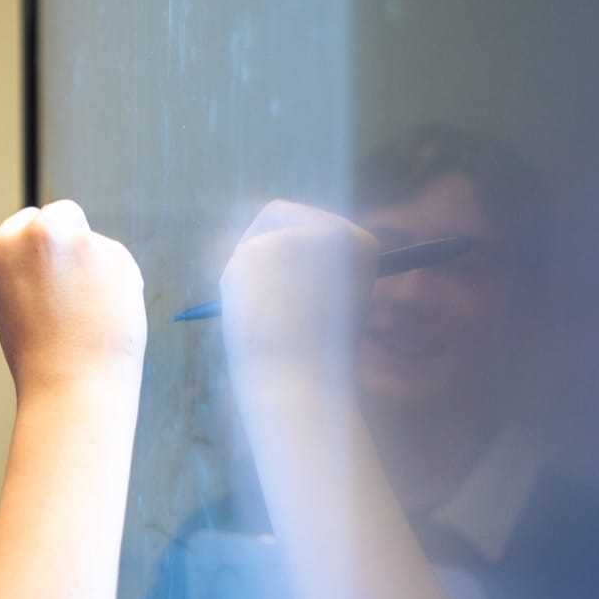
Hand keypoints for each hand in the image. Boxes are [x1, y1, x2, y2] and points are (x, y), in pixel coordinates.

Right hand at [0, 200, 147, 396]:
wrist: (72, 382)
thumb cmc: (39, 355)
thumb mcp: (13, 304)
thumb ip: (28, 273)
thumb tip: (52, 261)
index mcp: (3, 245)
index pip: (27, 219)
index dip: (41, 239)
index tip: (50, 255)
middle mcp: (39, 234)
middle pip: (64, 214)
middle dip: (73, 236)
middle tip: (75, 280)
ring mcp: (80, 241)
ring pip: (96, 246)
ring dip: (97, 270)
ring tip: (86, 317)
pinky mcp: (117, 254)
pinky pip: (119, 265)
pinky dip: (118, 286)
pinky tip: (106, 316)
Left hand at [217, 200, 376, 404]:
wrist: (303, 385)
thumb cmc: (319, 357)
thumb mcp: (333, 303)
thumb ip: (313, 271)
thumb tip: (278, 259)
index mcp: (363, 244)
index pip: (315, 223)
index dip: (293, 250)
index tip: (286, 284)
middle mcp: (336, 228)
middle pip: (280, 214)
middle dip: (263, 245)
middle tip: (260, 291)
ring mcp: (296, 234)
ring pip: (253, 238)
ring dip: (251, 271)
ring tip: (266, 314)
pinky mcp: (260, 247)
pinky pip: (235, 260)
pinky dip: (235, 286)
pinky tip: (252, 314)